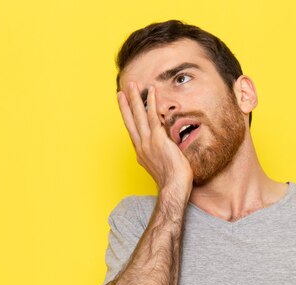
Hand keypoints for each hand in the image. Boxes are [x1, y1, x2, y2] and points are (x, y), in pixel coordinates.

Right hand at [117, 83, 192, 197]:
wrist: (173, 187)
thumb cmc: (172, 182)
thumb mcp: (163, 167)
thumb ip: (162, 157)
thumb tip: (169, 153)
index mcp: (142, 153)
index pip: (134, 131)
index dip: (129, 119)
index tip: (126, 110)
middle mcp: (141, 146)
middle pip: (131, 121)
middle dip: (126, 105)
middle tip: (121, 92)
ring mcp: (148, 141)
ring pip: (139, 115)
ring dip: (135, 99)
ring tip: (132, 85)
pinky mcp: (158, 138)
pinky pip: (153, 116)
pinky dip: (151, 103)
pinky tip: (151, 91)